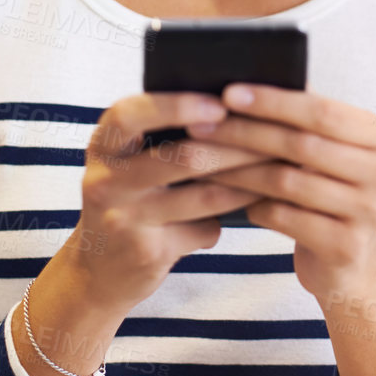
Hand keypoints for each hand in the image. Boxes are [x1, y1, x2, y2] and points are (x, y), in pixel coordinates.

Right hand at [68, 90, 273, 315]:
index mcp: (103, 147)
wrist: (98, 272)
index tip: (221, 104)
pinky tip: (240, 217)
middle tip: (275, 141)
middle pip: (184, 157)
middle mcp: (105, 181)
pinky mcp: (146, 252)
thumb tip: (235, 111)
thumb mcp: (128, 165)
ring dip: (247, 185)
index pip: (131, 114)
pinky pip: (203, 230)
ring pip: (204, 196)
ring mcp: (123, 219)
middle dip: (238, 148)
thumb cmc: (130, 201)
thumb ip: (162, 140)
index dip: (177, 106)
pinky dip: (225, 222)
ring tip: (277, 173)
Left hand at [184, 83, 375, 299]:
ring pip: (288, 182)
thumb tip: (251, 80)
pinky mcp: (346, 247)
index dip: (274, 101)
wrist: (349, 261)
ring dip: (238, 170)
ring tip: (203, 162)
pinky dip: (252, 206)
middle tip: (201, 126)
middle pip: (302, 144)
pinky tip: (231, 200)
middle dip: (246, 133)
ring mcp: (370, 212)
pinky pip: (285, 218)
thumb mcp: (328, 152)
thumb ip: (305, 119)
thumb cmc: (329, 193)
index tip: (229, 94)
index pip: (323, 111)